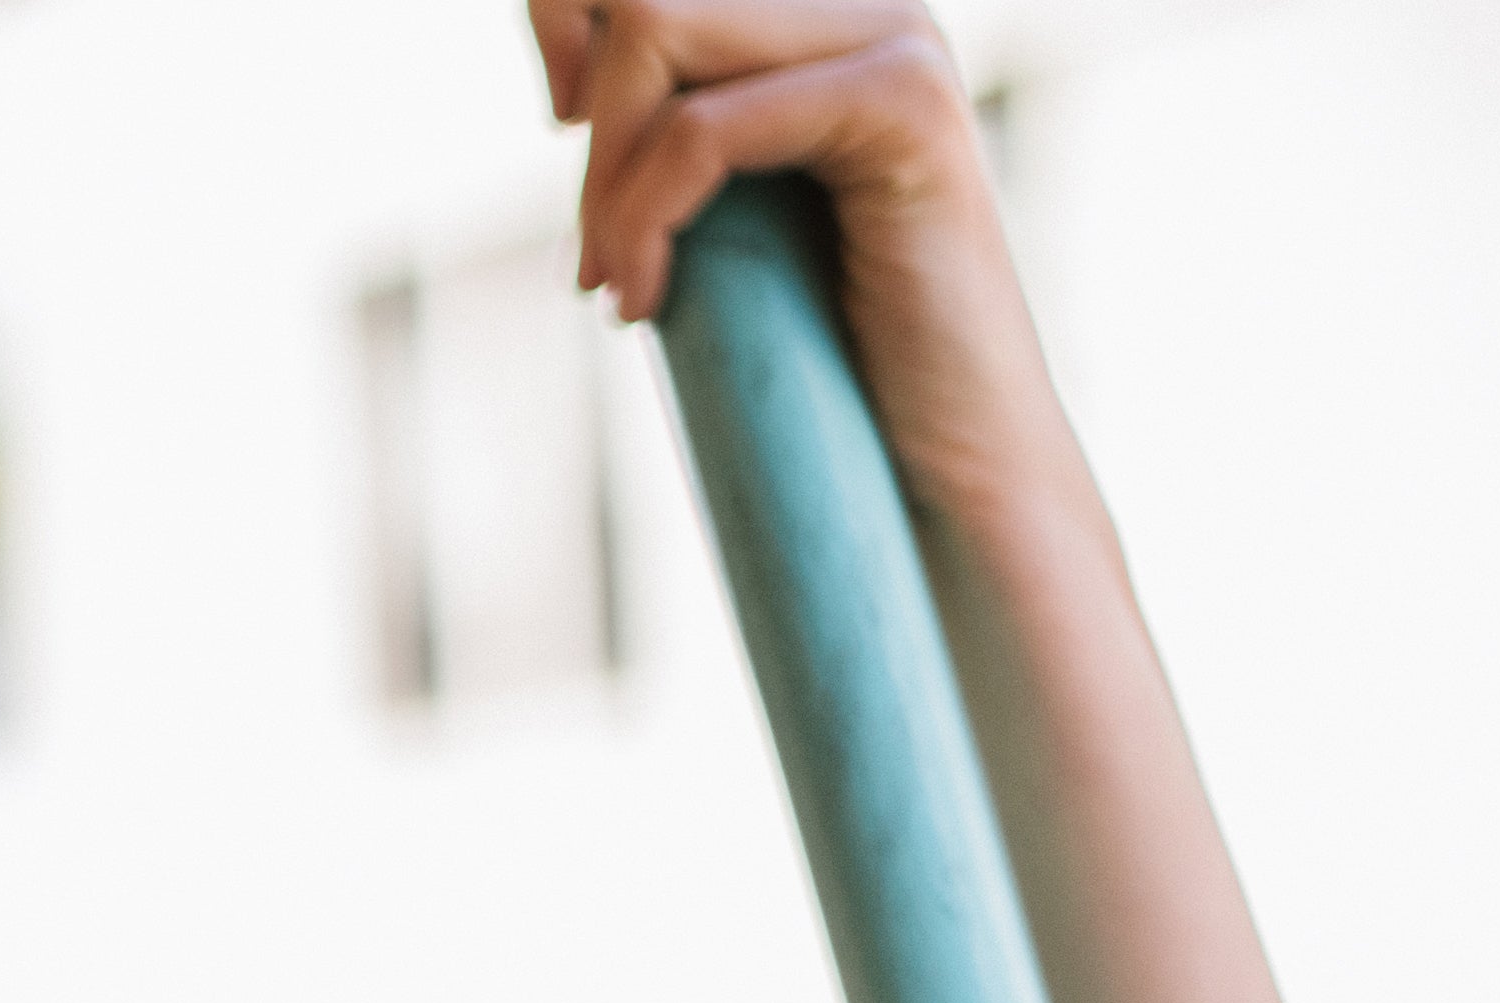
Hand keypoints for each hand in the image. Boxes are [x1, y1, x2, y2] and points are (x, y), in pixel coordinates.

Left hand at [537, 0, 1087, 536]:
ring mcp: (894, 40)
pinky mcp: (903, 105)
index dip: (560, 20)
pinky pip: (703, 130)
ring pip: (654, 31)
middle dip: (588, 128)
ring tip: (619, 284)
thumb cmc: (818, 356)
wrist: (941, 460)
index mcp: (819, 17)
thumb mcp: (717, 214)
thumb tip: (567, 79)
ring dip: (605, 180)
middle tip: (597, 259)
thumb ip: (665, 128)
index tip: (559, 129)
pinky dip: (644, 218)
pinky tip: (647, 304)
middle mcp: (864, 2)